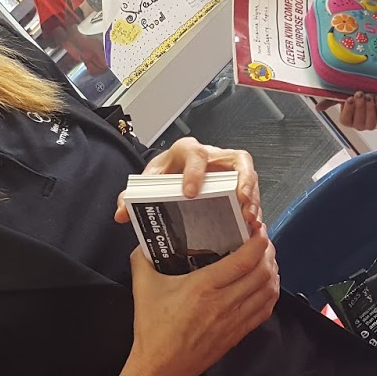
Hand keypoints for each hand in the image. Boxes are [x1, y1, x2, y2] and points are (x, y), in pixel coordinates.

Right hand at [112, 233, 280, 375]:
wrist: (161, 368)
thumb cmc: (153, 328)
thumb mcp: (143, 287)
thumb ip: (142, 258)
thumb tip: (145, 239)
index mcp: (202, 287)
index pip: (243, 261)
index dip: (258, 242)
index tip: (258, 229)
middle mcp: (223, 303)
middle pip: (262, 273)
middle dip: (268, 252)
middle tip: (262, 240)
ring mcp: (234, 320)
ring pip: (268, 291)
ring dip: (272, 271)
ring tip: (266, 258)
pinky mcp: (238, 333)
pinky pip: (265, 310)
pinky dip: (270, 293)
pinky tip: (266, 284)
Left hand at [116, 137, 261, 232]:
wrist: (173, 175)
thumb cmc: (164, 175)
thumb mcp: (147, 183)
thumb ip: (131, 196)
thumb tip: (122, 213)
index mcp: (186, 152)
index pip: (195, 154)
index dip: (195, 172)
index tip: (190, 193)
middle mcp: (213, 156)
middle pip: (236, 159)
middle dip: (241, 181)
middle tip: (240, 201)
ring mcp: (228, 168)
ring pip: (248, 174)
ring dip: (252, 196)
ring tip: (250, 218)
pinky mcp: (238, 182)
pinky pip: (252, 189)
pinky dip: (254, 205)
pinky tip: (251, 223)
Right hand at [326, 91, 376, 131]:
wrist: (373, 89)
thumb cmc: (356, 93)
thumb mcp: (342, 95)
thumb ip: (330, 101)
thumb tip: (318, 108)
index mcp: (348, 120)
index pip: (346, 120)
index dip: (348, 111)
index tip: (348, 98)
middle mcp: (359, 125)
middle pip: (359, 124)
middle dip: (360, 108)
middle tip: (360, 94)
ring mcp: (372, 125)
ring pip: (371, 124)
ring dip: (371, 109)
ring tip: (370, 96)